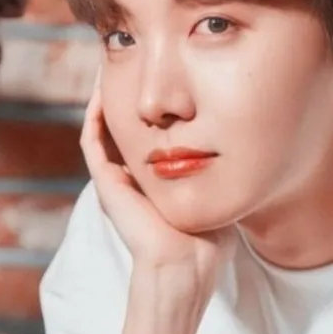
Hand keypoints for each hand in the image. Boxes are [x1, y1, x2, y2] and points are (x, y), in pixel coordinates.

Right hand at [81, 70, 234, 297]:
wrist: (185, 266)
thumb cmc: (207, 246)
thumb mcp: (215, 200)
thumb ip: (218, 178)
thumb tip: (240, 157)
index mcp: (154, 189)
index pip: (148, 145)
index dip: (152, 117)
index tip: (164, 91)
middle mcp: (131, 184)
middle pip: (122, 133)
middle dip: (127, 101)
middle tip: (133, 67)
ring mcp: (116, 184)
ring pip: (102, 132)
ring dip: (106, 100)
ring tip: (113, 67)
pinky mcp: (107, 184)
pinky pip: (92, 140)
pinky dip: (95, 113)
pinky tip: (104, 86)